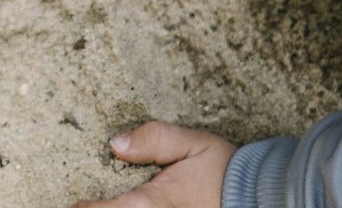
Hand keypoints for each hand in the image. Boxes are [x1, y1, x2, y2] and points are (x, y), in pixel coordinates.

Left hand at [74, 122, 235, 207]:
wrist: (263, 196)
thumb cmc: (227, 171)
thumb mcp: (193, 144)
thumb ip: (154, 140)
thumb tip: (116, 144)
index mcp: (150, 205)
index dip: (85, 206)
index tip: (77, 202)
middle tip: (87, 202)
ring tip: (108, 202)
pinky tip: (137, 204)